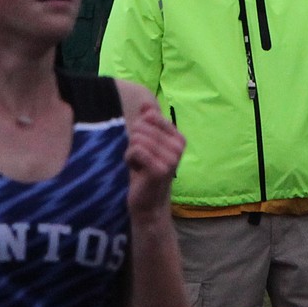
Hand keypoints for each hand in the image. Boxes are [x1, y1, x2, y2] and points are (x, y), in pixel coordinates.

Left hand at [125, 102, 184, 224]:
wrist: (148, 203)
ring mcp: (171, 158)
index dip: (138, 131)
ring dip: (131, 152)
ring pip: (137, 138)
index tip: (143, 148)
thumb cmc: (145, 172)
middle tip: (140, 160)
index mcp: (178, 137)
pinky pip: (135, 150)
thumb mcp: (146, 143)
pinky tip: (136, 169)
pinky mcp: (160, 169)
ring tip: (138, 165)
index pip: (150, 117)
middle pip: (141, 127)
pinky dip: (129, 159)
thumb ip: (147, 122)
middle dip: (133, 143)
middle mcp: (178, 146)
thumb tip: (145, 103)